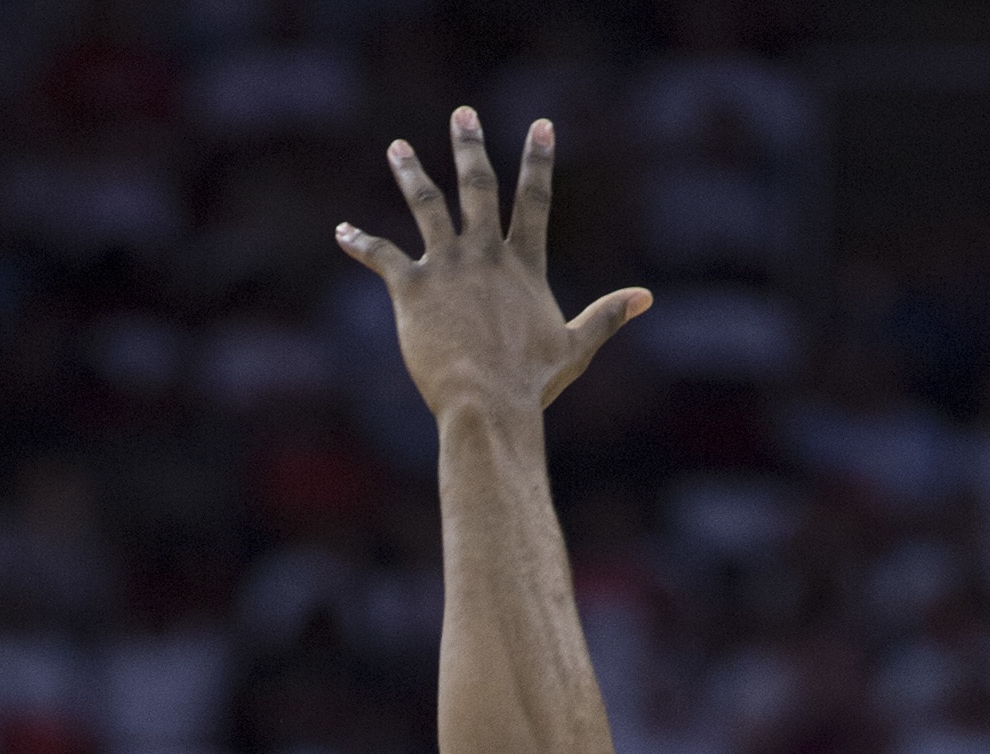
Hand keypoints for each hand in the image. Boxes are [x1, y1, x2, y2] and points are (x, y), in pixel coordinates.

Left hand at [336, 109, 648, 424]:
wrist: (486, 403)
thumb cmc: (531, 383)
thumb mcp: (575, 346)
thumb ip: (607, 316)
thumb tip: (646, 298)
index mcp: (522, 264)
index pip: (534, 200)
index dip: (538, 161)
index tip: (541, 126)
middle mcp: (484, 253)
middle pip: (478, 186)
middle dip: (469, 146)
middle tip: (462, 114)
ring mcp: (447, 265)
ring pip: (426, 205)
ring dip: (411, 173)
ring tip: (398, 148)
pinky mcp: (412, 288)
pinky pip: (382, 256)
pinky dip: (360, 242)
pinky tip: (342, 231)